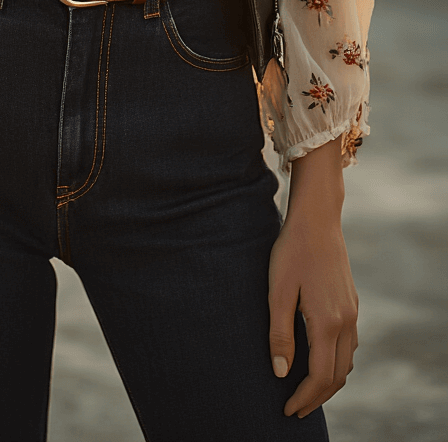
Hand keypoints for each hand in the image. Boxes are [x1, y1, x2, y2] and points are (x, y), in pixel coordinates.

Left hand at [268, 137, 358, 418]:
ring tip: (305, 389)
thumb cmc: (292, 252)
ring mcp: (352, 311)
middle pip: (338, 375)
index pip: (321, 376)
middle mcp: (346, 321)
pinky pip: (349, 344)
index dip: (304, 398)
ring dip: (329, 381)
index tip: (287, 409)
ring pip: (347, 361)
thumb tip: (280, 372)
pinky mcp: (351, 302)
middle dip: (318, 396)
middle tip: (295, 408)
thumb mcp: (278, 292)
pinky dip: (336, 361)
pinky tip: (319, 358)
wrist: (317, 219)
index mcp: (328, 322)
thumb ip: (280, 334)